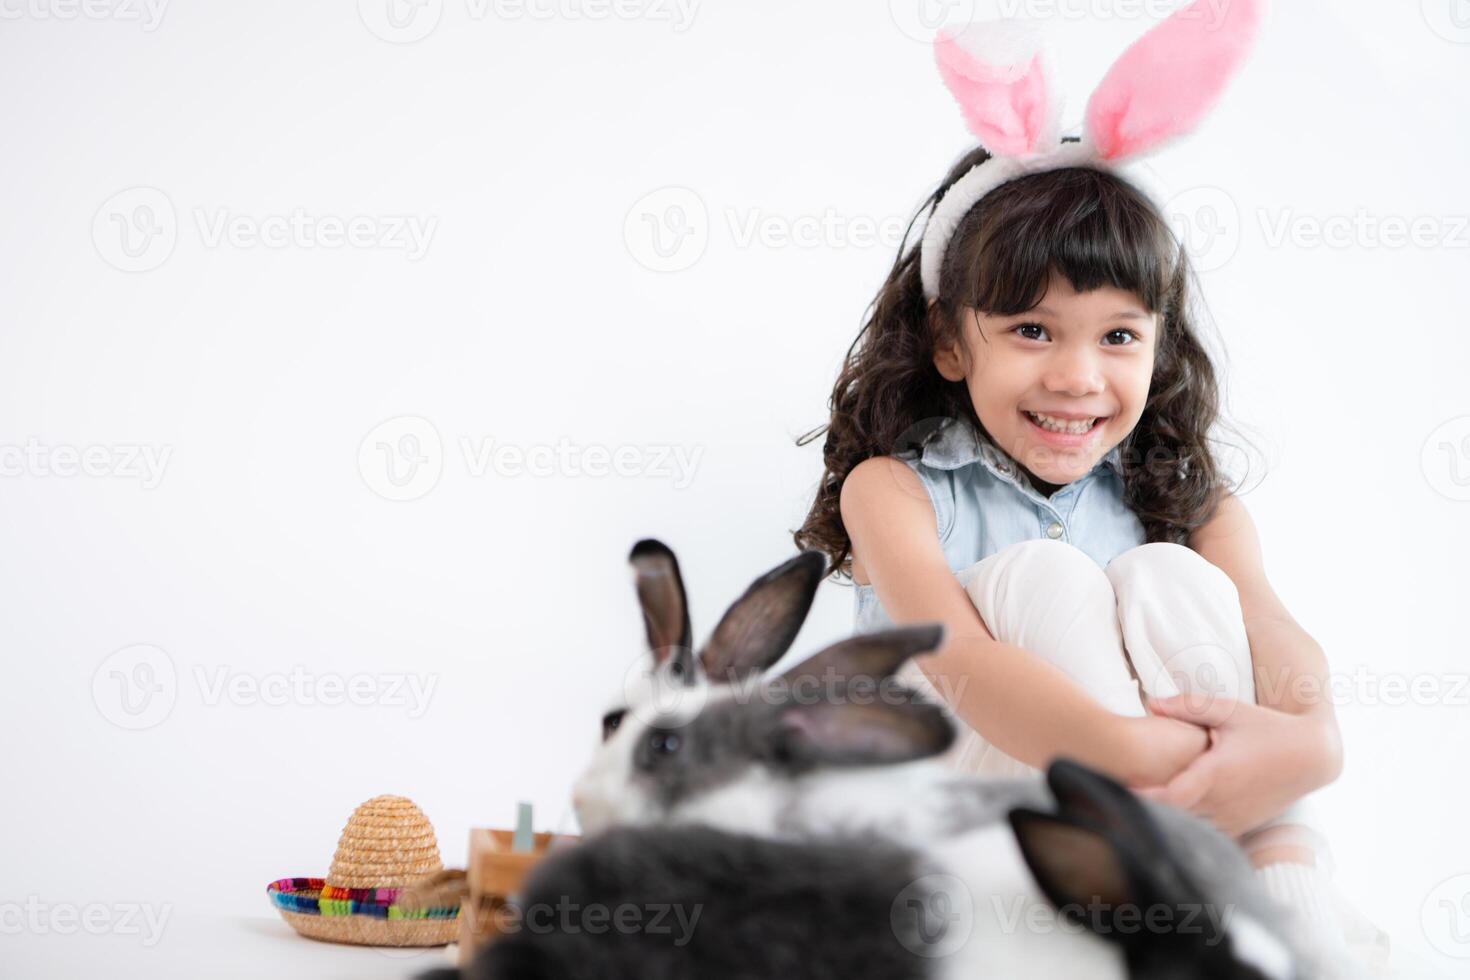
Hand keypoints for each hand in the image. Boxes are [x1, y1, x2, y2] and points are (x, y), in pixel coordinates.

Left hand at [1132, 693, 1331, 837]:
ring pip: (1188, 829)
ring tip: (1132, 810)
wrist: (1310, 756)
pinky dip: (1186, 828)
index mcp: (1216, 774)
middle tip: (1112, 800)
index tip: (1117, 791)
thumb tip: (1150, 703)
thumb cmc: (1267, 728)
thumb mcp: (1230, 710)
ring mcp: (1233, 818)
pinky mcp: (1240, 827)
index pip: (1171, 797)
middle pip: (1174, 817)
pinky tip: (1166, 818)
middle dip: (1146, 810)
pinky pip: (1205, 834)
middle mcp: (1223, 802)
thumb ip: (1189, 706)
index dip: (1143, 799)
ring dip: (1165, 821)